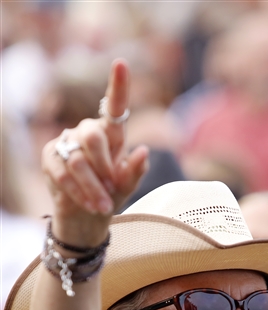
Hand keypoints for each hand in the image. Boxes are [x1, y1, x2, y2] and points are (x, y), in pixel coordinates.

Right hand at [41, 59, 148, 236]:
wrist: (86, 214)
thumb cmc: (110, 194)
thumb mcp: (127, 186)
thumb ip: (136, 172)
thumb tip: (144, 151)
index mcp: (112, 134)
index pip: (115, 106)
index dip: (118, 85)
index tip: (121, 63)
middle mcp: (88, 132)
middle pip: (93, 138)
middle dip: (104, 167)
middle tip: (111, 189)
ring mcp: (67, 142)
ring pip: (78, 162)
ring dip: (93, 187)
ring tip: (103, 205)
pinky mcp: (50, 157)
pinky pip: (64, 174)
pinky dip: (79, 193)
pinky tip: (89, 204)